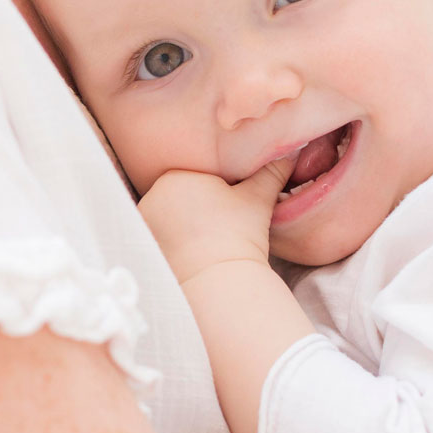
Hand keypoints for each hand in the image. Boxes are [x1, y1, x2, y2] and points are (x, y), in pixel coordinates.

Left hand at [136, 157, 295, 282]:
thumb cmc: (239, 235)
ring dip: (181, 222)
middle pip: (178, 193)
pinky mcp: (142, 248)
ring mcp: (144, 223)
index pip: (195, 174)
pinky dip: (171, 240)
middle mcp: (151, 196)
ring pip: (167, 215)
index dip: (214, 187)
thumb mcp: (258, 198)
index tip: (227, 203)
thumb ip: (271, 171)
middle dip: (194, 203)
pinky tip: (190, 249)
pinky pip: (158, 236)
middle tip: (217, 221)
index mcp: (175, 176)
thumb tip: (290, 151)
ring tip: (203, 236)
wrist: (220, 281)